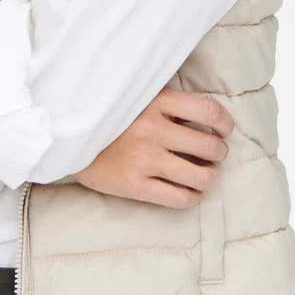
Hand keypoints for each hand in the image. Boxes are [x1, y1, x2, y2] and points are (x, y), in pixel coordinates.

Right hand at [70, 86, 233, 208]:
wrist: (68, 138)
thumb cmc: (109, 116)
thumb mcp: (137, 96)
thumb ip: (167, 101)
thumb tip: (207, 115)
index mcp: (156, 102)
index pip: (209, 111)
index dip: (225, 123)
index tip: (224, 130)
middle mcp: (153, 130)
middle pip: (210, 147)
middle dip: (219, 153)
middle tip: (213, 154)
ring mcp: (144, 159)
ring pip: (200, 177)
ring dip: (208, 177)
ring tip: (203, 174)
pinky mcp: (135, 185)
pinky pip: (179, 198)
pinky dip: (192, 197)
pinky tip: (189, 192)